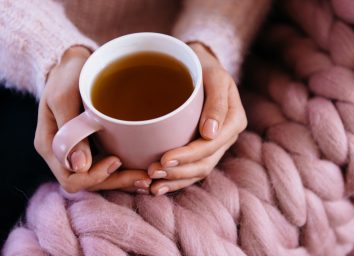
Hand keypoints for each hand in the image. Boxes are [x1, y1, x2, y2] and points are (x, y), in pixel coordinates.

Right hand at [34, 46, 150, 193]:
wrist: (75, 63)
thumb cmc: (67, 74)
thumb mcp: (64, 97)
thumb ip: (70, 131)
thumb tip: (79, 167)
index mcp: (51, 145)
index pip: (71, 177)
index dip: (95, 176)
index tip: (117, 161)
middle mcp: (64, 154)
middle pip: (89, 182)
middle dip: (117, 182)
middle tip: (145, 178)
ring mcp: (80, 151)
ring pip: (101, 177)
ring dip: (124, 180)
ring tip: (149, 178)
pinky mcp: (94, 145)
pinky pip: (108, 165)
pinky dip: (125, 170)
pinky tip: (143, 168)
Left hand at [148, 42, 246, 195]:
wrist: (202, 66)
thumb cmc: (206, 68)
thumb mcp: (215, 77)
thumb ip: (217, 103)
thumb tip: (210, 134)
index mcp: (234, 121)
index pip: (211, 146)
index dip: (188, 156)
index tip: (164, 159)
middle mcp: (226, 137)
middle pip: (204, 163)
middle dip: (179, 173)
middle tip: (152, 173)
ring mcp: (215, 145)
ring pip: (198, 171)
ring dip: (176, 181)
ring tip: (152, 186)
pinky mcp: (203, 147)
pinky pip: (192, 169)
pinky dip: (176, 180)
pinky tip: (159, 186)